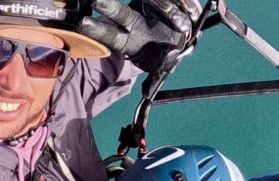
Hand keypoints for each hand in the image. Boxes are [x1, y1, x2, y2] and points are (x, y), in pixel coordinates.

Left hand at [80, 0, 195, 73]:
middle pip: (120, 14)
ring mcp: (146, 6)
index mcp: (127, 40)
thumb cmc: (163, 53)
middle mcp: (132, 20)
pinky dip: (186, 5)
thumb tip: (159, 74)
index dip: (97, 30)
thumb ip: (161, 65)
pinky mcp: (161, 1)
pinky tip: (194, 15)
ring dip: (168, 10)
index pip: (109, 35)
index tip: (84, 25)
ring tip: (177, 25)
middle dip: (108, 7)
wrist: (178, 38)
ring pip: (153, 2)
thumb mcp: (159, 64)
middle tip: (97, 2)